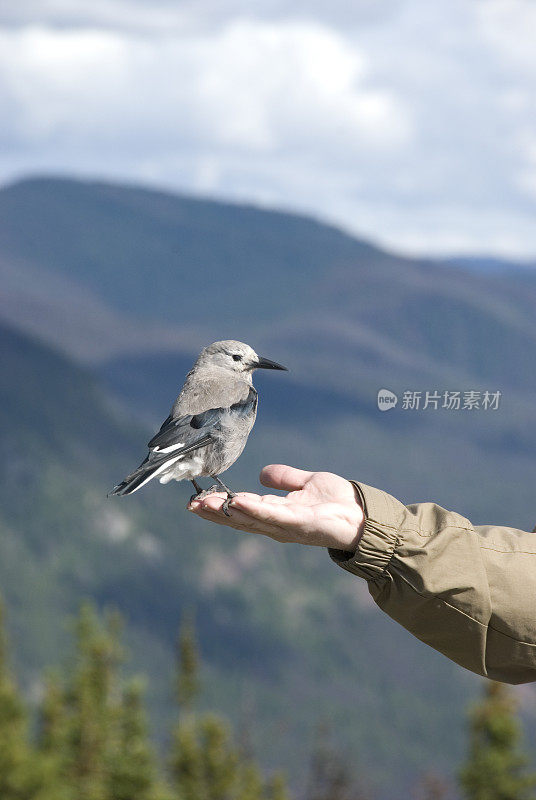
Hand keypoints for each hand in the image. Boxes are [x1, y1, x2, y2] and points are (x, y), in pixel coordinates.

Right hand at [188, 464, 364, 550]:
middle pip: (239, 519)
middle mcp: (277, 525)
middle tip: (190, 504)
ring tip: (204, 504)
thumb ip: (285, 479)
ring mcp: (287, 527)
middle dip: (214, 513)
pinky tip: (238, 503)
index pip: (241, 509)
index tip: (197, 499)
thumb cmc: (338, 502)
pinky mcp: (300, 524)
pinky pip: (273, 517)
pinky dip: (254, 511)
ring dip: (226, 512)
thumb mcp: (307, 483)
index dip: (219, 506)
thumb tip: (263, 473)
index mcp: (275, 514)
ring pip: (250, 519)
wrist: (364, 514)